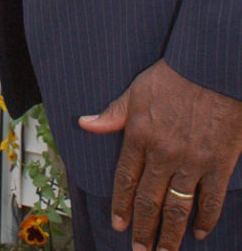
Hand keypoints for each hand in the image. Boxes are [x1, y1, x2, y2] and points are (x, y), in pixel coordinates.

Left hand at [79, 59, 241, 250]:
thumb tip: (85, 123)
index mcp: (140, 135)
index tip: (118, 225)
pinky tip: (199, 233)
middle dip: (143, 228)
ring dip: (170, 234)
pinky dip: (205, 219)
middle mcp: (163, 153)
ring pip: (178, 207)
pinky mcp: (218, 164)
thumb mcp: (136, 91)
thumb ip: (113, 114)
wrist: (211, 70)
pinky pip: (211, 200)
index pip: (126, 178)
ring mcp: (192, 161)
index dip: (121, 204)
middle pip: (150, 200)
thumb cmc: (173, 76)